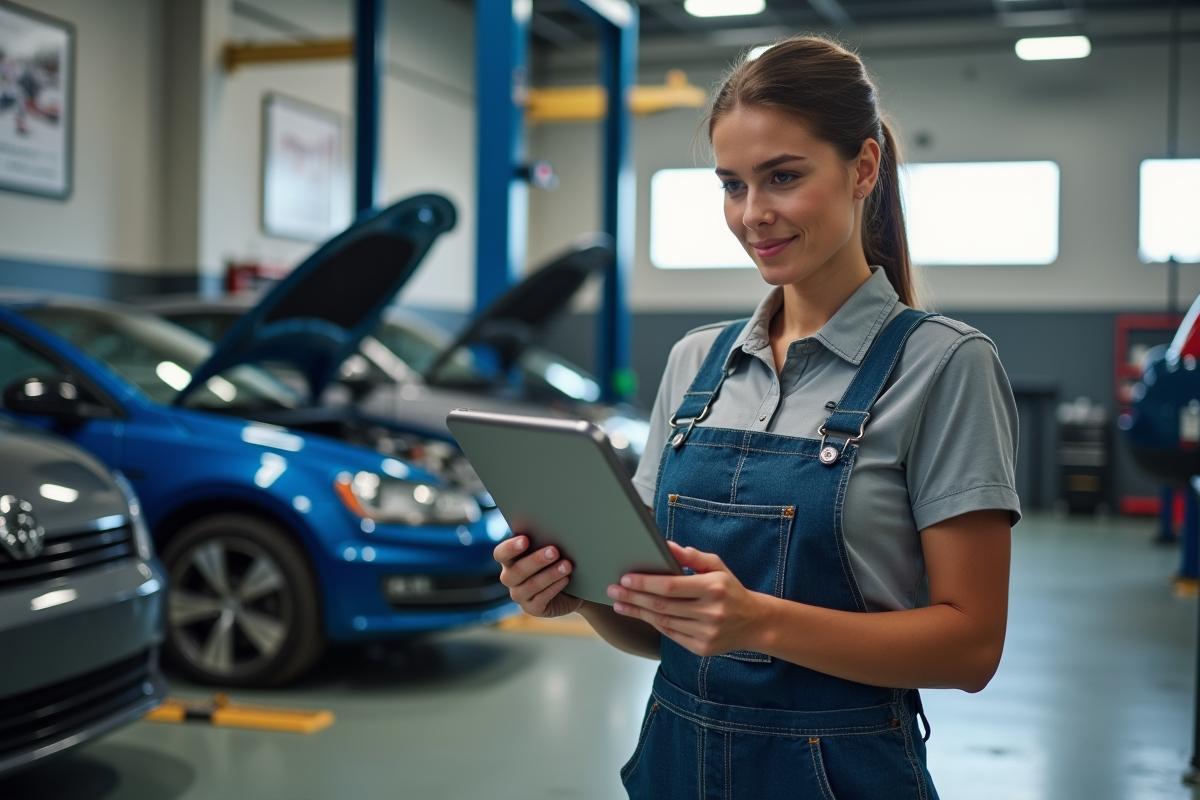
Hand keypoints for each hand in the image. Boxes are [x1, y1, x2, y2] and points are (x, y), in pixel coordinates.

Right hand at [494, 535, 583, 617]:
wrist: (572, 588)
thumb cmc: (556, 562)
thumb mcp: (547, 550)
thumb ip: (542, 542)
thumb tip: (552, 530)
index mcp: (509, 560)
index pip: (501, 554)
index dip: (510, 548)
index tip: (525, 540)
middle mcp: (510, 578)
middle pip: (518, 570)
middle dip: (537, 560)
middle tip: (554, 551)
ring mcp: (519, 595)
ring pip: (531, 585)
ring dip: (550, 574)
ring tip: (567, 565)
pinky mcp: (532, 609)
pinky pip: (541, 599)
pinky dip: (554, 588)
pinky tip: (565, 579)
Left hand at [607, 541, 765, 656]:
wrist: (754, 623)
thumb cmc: (730, 590)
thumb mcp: (717, 567)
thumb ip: (692, 557)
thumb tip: (667, 545)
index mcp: (713, 588)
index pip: (671, 586)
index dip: (645, 583)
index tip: (625, 579)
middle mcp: (710, 612)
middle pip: (662, 605)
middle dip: (633, 598)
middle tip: (613, 591)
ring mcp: (706, 633)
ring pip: (663, 622)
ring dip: (638, 612)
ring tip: (620, 604)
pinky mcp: (702, 648)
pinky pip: (671, 635)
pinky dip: (654, 623)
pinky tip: (641, 614)